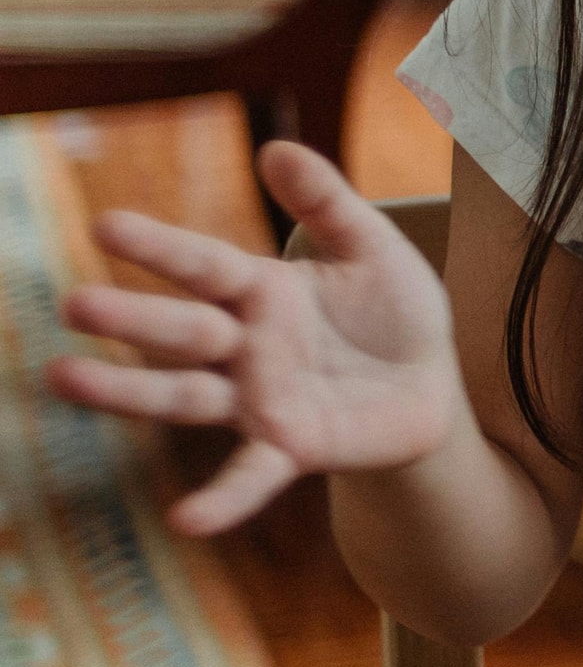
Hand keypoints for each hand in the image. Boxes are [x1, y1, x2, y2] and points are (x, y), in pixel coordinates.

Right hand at [44, 141, 465, 533]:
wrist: (434, 384)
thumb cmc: (394, 311)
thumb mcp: (373, 248)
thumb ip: (328, 202)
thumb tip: (277, 147)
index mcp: (261, 291)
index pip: (202, 265)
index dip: (159, 247)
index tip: (104, 225)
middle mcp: (244, 347)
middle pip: (181, 331)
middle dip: (131, 319)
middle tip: (76, 305)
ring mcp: (258, 401)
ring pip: (185, 398)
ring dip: (128, 394)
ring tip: (64, 380)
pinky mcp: (290, 449)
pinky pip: (249, 477)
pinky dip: (220, 500)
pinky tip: (187, 519)